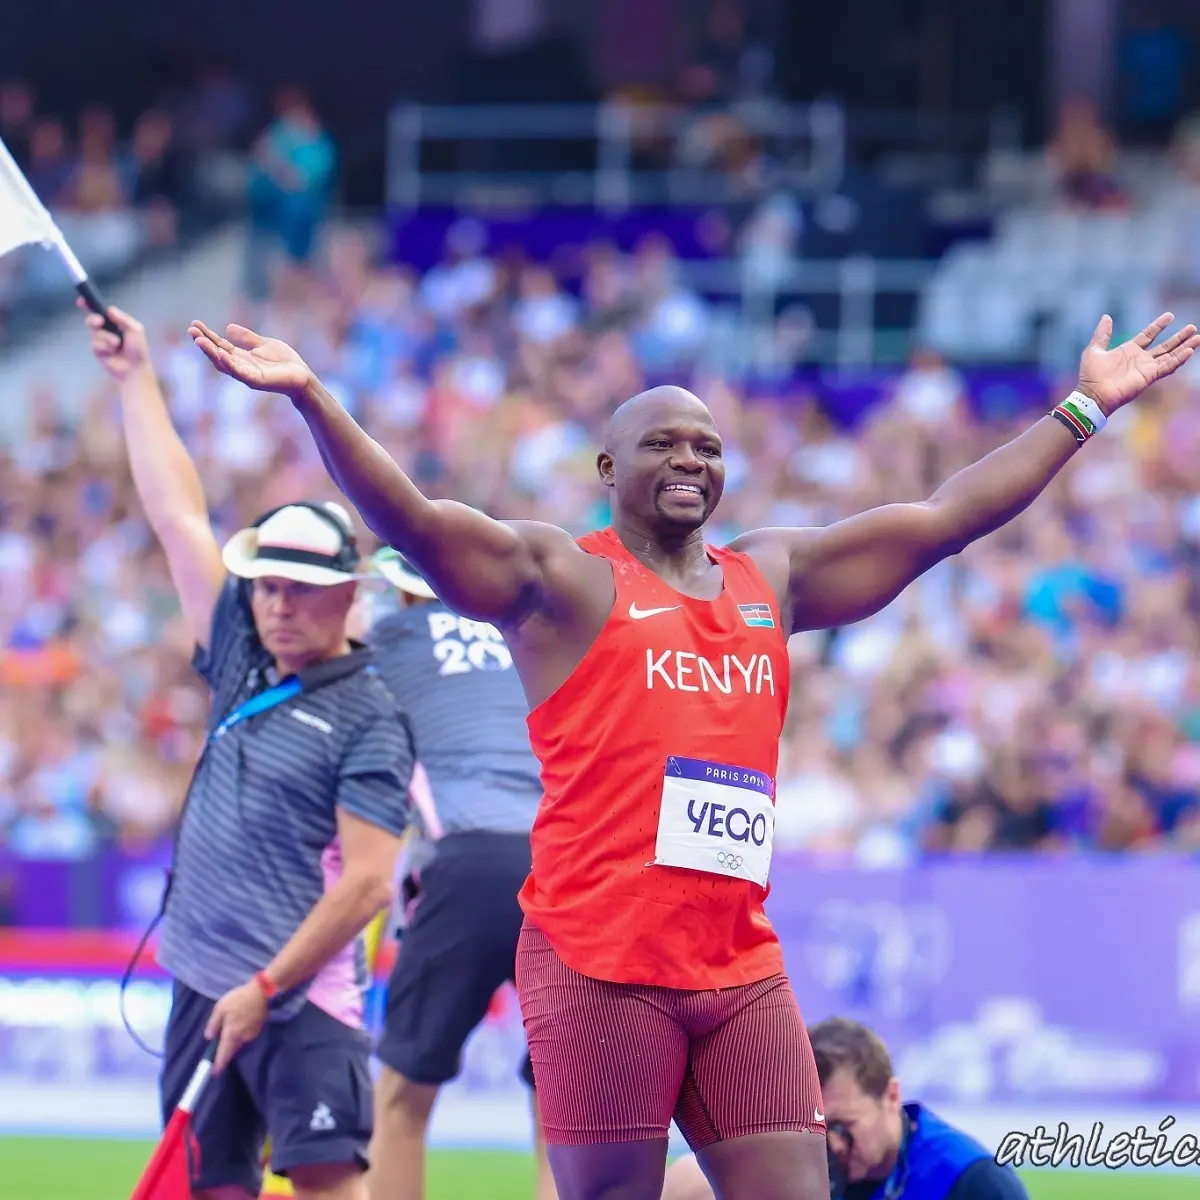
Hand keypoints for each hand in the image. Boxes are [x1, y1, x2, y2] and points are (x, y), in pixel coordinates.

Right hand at [80, 301, 150, 381]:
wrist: (135, 368)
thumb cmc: (138, 350)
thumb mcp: (135, 330)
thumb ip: (123, 319)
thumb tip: (109, 309)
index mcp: (115, 322)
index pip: (100, 310)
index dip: (89, 304)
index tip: (82, 300)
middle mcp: (106, 330)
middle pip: (92, 319)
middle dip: (94, 319)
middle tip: (99, 322)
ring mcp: (100, 340)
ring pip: (94, 332)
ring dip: (106, 337)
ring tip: (116, 344)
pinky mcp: (97, 351)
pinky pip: (95, 344)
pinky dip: (104, 347)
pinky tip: (112, 352)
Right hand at [189, 320, 312, 398]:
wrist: (302, 376)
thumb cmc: (285, 362)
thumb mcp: (263, 344)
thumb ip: (247, 338)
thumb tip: (228, 327)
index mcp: (241, 358)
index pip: (220, 346)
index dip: (207, 336)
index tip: (194, 324)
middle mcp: (241, 367)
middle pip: (217, 355)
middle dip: (204, 344)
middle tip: (191, 331)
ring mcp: (247, 375)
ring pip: (225, 365)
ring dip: (211, 353)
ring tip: (199, 341)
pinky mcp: (257, 381)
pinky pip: (239, 373)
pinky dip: (229, 364)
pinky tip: (220, 355)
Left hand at [205, 979, 268, 1073]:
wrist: (260, 992)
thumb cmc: (238, 999)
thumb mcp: (220, 1008)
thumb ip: (213, 1024)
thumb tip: (209, 1037)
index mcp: (231, 1033)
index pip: (223, 1053)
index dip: (219, 1064)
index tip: (215, 1073)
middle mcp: (242, 1037)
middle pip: (232, 1049)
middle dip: (226, 1049)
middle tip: (221, 1042)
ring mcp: (252, 1033)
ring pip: (240, 1041)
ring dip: (234, 1038)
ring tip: (232, 1025)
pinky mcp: (258, 1028)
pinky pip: (246, 1035)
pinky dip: (242, 1032)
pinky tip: (241, 1021)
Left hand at [1077, 312, 1199, 414]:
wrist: (1093, 394)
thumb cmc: (1090, 375)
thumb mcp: (1094, 350)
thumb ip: (1102, 334)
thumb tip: (1106, 317)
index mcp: (1128, 351)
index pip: (1148, 335)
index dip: (1158, 326)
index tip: (1170, 316)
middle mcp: (1140, 359)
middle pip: (1164, 346)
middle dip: (1178, 337)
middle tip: (1192, 327)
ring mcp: (1146, 368)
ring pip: (1170, 355)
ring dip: (1184, 347)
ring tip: (1198, 337)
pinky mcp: (1149, 376)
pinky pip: (1168, 366)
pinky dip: (1179, 359)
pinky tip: (1190, 350)